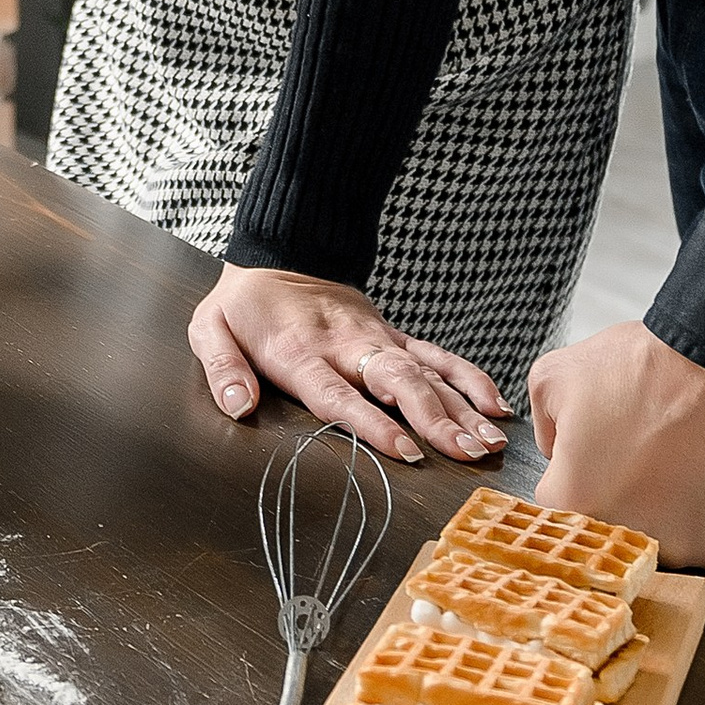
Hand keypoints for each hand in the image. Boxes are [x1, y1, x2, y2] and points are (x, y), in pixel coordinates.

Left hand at [189, 264, 508, 466]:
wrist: (280, 252)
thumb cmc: (244, 303)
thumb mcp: (210, 329)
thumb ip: (222, 370)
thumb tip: (238, 408)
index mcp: (301, 353)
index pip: (340, 395)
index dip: (373, 423)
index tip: (404, 450)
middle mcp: (347, 347)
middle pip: (398, 384)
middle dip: (436, 419)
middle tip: (466, 453)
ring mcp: (377, 340)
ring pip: (427, 374)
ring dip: (461, 407)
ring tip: (489, 442)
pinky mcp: (394, 336)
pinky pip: (438, 356)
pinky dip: (469, 378)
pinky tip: (495, 406)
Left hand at [527, 320, 704, 569]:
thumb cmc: (650, 367)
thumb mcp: (558, 373)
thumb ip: (544, 425)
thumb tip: (558, 453)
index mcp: (577, 501)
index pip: (563, 503)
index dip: (582, 472)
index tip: (605, 451)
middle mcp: (627, 536)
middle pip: (616, 526)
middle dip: (627, 493)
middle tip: (649, 451)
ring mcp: (681, 549)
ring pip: (666, 537)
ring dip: (672, 506)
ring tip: (688, 458)